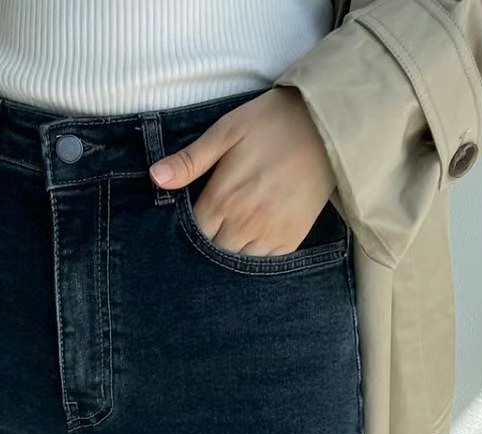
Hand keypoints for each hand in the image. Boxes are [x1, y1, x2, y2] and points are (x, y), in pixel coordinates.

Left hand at [148, 87, 335, 256]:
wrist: (326, 126)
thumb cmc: (272, 123)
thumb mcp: (226, 131)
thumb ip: (190, 160)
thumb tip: (155, 178)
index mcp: (223, 198)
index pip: (193, 234)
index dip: (187, 232)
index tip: (190, 222)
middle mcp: (244, 223)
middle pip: (213, 253)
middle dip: (207, 245)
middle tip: (212, 228)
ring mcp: (270, 234)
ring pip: (238, 262)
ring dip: (231, 252)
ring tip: (231, 235)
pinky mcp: (291, 238)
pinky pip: (265, 262)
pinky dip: (255, 254)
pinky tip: (253, 238)